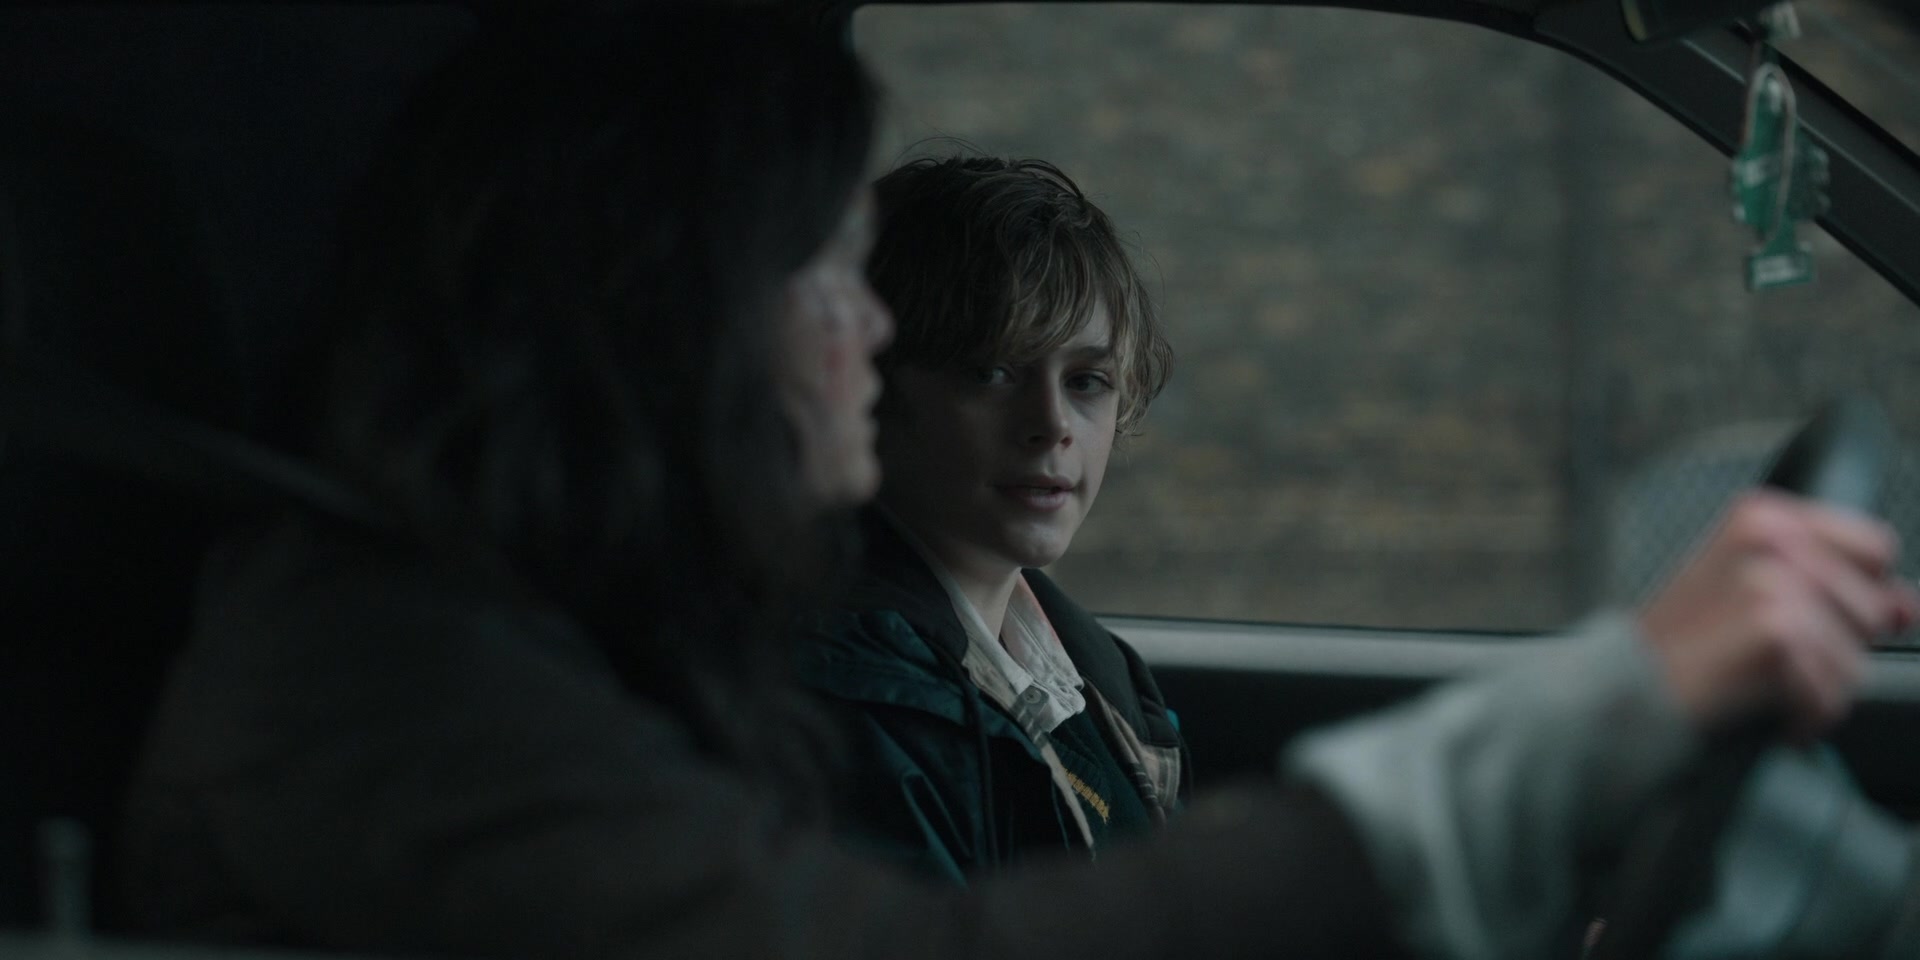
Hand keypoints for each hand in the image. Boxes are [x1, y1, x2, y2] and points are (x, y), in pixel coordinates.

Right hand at [1637, 490, 1919, 737]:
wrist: (1627, 689)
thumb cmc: (1683, 647)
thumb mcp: (1755, 595)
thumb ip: (1839, 588)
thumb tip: (1906, 606)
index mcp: (1763, 516)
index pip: (1874, 546)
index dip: (1860, 591)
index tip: (1818, 618)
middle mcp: (1770, 537)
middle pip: (1872, 607)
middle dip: (1837, 648)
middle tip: (1772, 659)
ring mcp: (1772, 582)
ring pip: (1857, 656)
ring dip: (1819, 690)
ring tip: (1763, 685)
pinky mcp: (1775, 630)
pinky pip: (1833, 690)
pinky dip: (1804, 716)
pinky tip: (1763, 708)